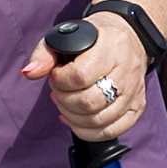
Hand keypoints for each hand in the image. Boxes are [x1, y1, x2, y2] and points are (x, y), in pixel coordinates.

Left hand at [23, 10, 147, 145]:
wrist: (128, 36)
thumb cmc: (94, 38)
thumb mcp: (66, 35)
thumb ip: (45, 54)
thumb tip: (29, 73)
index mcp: (110, 48)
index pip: (80, 76)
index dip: (60, 81)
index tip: (56, 75)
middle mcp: (126, 72)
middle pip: (89, 102)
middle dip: (64, 101)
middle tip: (58, 91)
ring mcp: (134, 93)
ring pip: (98, 120)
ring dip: (72, 117)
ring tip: (65, 103)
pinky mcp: (137, 107)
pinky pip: (111, 132)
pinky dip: (87, 131)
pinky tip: (76, 119)